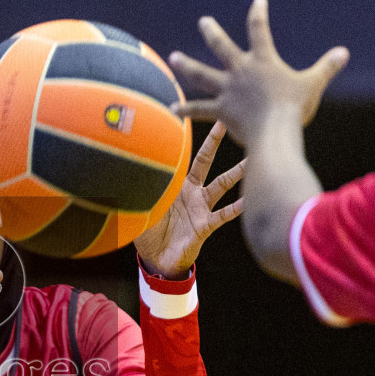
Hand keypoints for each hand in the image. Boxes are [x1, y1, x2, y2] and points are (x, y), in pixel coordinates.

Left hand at [133, 123, 245, 278]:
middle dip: (214, 143)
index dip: (186, 141)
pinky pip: (222, 215)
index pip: (184, 158)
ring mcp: (201, 208)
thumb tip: (122, 167)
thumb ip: (139, 189)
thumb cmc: (150, 232)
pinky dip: (235, 208)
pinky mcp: (205, 226)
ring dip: (236, 173)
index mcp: (177, 186)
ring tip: (251, 161)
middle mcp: (193, 193)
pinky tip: (248, 201)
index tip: (193, 116)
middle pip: (206, 162)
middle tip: (227, 122)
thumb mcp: (141, 206)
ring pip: (221, 185)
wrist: (158, 259)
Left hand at [167, 0, 349, 144]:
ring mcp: (228, 90)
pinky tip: (173, 108)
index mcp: (262, 61)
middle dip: (212, 32)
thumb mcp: (313, 84)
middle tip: (204, 21)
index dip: (258, 13)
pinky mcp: (221, 110)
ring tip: (174, 57)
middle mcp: (240, 71)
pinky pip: (200, 110)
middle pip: (221, 47)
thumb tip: (344, 53)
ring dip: (187, 65)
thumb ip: (326, 67)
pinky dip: (186, 109)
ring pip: (202, 74)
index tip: (257, 1)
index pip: (259, 29)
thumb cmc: (295, 107)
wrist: (276, 129)